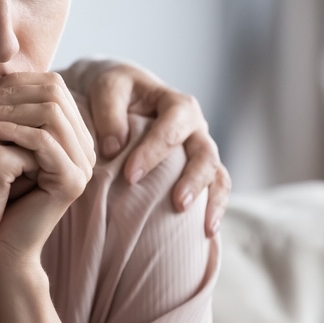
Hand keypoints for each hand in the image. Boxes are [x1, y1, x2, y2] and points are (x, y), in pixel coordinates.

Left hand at [0, 72, 94, 265]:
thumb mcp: (3, 143)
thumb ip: (10, 111)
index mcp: (72, 134)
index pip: (52, 86)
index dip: (17, 83)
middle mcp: (85, 147)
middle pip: (56, 94)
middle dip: (13, 92)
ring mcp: (83, 164)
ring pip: (51, 114)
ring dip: (10, 109)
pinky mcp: (73, 181)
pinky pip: (44, 142)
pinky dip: (12, 131)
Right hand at [0, 91, 36, 266]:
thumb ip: (12, 120)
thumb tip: (57, 105)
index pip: (21, 97)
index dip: (37, 123)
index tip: (32, 151)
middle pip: (32, 109)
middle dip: (44, 136)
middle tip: (41, 165)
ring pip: (38, 131)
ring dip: (43, 154)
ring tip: (35, 176)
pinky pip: (39, 156)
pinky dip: (39, 173)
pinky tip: (26, 192)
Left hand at [60, 58, 230, 236]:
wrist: (121, 95)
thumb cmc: (114, 92)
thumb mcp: (107, 88)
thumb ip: (109, 113)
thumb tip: (114, 148)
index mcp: (176, 104)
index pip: (172, 125)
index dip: (154, 150)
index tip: (130, 175)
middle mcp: (195, 128)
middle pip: (205, 153)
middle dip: (193, 179)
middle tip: (177, 203)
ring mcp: (199, 150)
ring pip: (216, 173)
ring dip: (212, 200)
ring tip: (203, 227)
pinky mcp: (196, 170)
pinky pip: (215, 189)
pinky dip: (214, 209)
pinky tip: (207, 234)